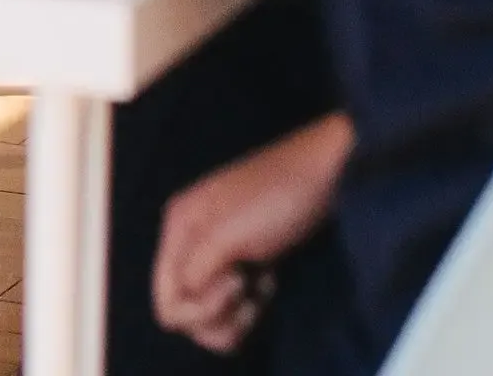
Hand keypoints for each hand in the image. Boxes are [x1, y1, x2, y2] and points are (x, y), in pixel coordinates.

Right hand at [153, 115, 352, 354]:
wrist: (326, 176)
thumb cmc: (275, 201)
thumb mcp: (226, 234)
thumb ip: (194, 271)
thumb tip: (182, 304)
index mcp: (179, 231)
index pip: (166, 301)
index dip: (197, 309)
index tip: (234, 282)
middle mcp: (191, 245)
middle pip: (185, 314)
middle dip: (218, 316)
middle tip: (248, 289)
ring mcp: (218, 257)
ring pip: (210, 316)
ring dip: (235, 317)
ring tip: (260, 292)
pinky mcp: (244, 266)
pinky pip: (233, 308)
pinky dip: (249, 307)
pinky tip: (268, 283)